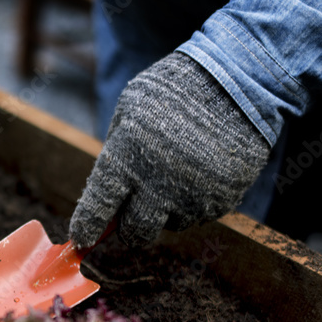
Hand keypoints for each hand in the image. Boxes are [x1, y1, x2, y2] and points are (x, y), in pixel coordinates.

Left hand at [69, 52, 271, 247]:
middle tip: (132, 211)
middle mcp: (158, 183)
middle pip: (135, 232)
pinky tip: (199, 171)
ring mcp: (193, 195)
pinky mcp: (222, 200)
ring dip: (166, 209)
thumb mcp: (129, 109)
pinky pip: (199, 215)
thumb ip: (115, 153)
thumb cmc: (174, 90)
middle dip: (129, 227)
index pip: (98, 207)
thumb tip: (105, 195)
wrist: (238, 81)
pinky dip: (194, 201)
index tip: (82, 240)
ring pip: (169, 224)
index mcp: (127, 157)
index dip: (87, 228)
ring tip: (176, 172)